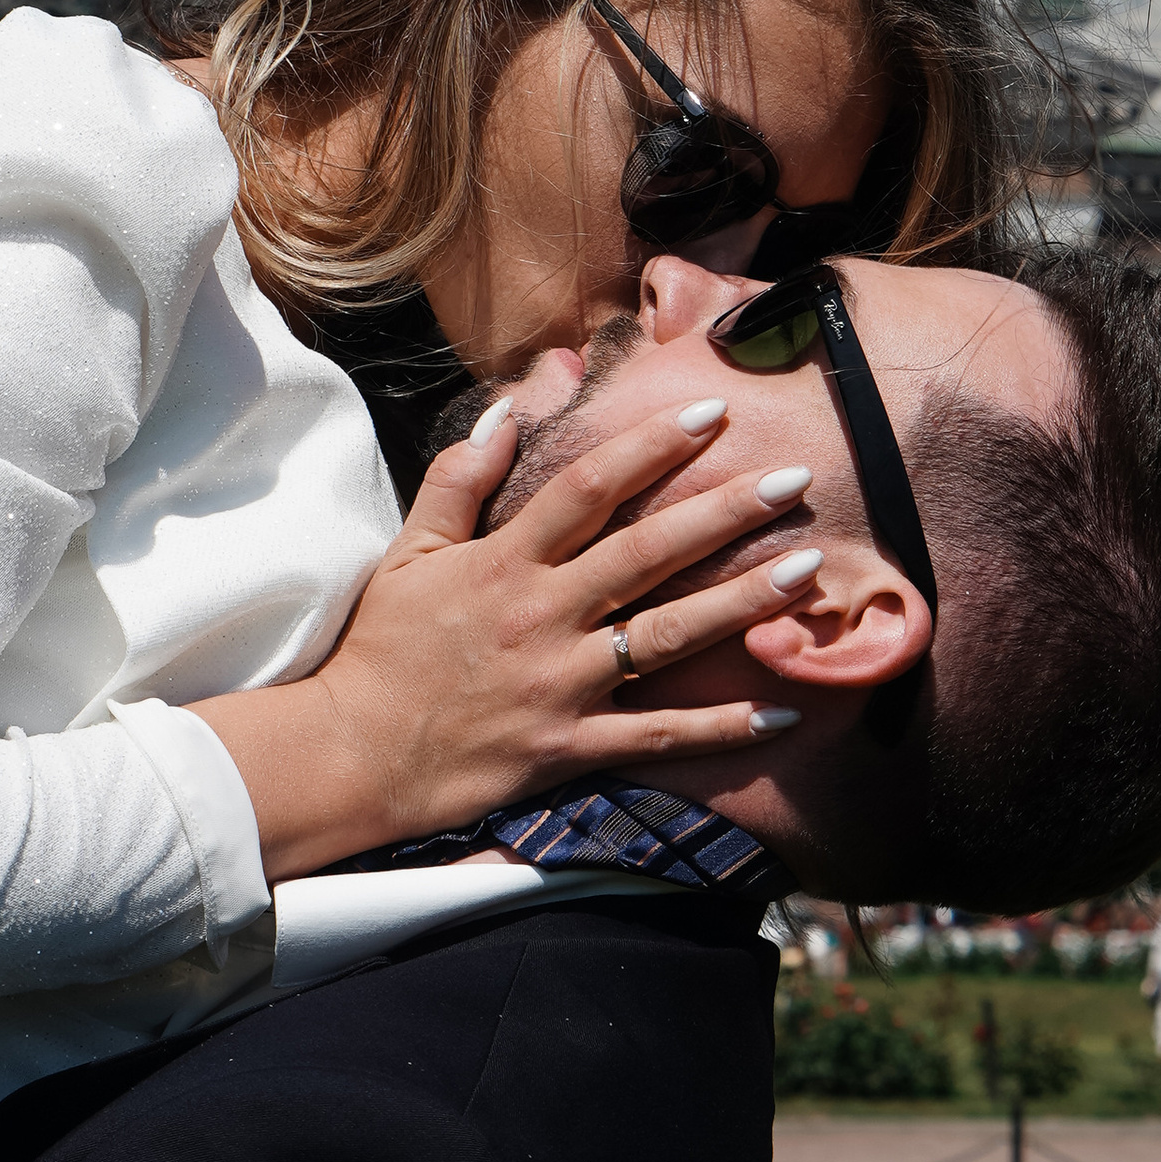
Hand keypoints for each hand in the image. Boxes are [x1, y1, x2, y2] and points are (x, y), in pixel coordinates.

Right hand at [194, 397, 820, 879]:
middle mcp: (543, 615)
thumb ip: (458, 480)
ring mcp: (562, 684)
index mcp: (505, 561)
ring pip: (667, 635)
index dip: (652, 445)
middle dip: (725, 512)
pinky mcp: (571, 747)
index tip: (711, 411)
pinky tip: (779, 713)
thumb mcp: (409, 552)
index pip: (589, 487)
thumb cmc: (382, 648)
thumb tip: (506, 409)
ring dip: (742, 601)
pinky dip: (719, 729)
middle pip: (648, 552)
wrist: (352, 753)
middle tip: (794, 478)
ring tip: (808, 570)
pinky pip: (657, 737)